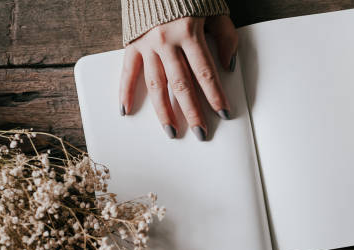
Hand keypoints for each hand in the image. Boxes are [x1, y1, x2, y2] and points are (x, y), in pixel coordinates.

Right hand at [119, 16, 237, 140]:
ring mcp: (147, 44)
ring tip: (171, 131)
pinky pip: (128, 71)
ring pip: (156, 84)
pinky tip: (126, 111)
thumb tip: (228, 66)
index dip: (215, 96)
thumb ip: (226, 36)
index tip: (223, 114)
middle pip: (182, 85)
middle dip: (193, 112)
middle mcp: (167, 41)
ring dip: (164, 111)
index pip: (205, 73)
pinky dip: (125, 91)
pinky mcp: (132, 43)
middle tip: (200, 133)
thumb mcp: (215, 10)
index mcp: (189, 32)